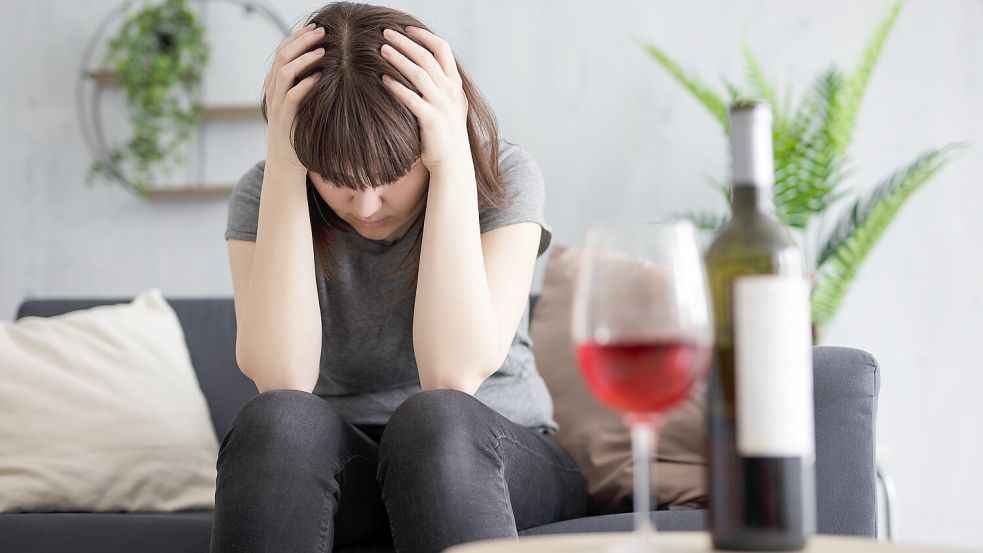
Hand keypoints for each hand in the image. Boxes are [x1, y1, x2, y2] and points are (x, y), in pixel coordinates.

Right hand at [263, 23, 325, 174]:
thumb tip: (328, 64)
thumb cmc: (299, 131)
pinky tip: (319, 76)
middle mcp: (272, 92)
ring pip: (284, 73)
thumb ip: (306, 85)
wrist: (286, 164)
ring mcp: (276, 106)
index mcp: (275, 85)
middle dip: (302, 40)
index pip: (282, 51)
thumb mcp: (300, 105)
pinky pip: (292, 97)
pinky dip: (304, 84)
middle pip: (282, 56)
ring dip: (304, 59)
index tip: (316, 26)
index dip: (297, 37)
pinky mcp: (285, 121)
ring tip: (323, 50)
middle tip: (322, 31)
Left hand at [380, 26, 470, 171]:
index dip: (423, 36)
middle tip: (386, 32)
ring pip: (419, 74)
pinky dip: (397, 87)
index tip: (406, 28)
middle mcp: (451, 91)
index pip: (442, 49)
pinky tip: (383, 78)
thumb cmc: (445, 133)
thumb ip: (441, 84)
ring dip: (399, 59)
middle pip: (427, 57)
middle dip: (405, 42)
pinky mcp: (431, 121)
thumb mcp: (450, 104)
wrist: (452, 162)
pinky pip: (411, 99)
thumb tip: (420, 65)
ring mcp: (442, 106)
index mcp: (455, 84)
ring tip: (382, 49)